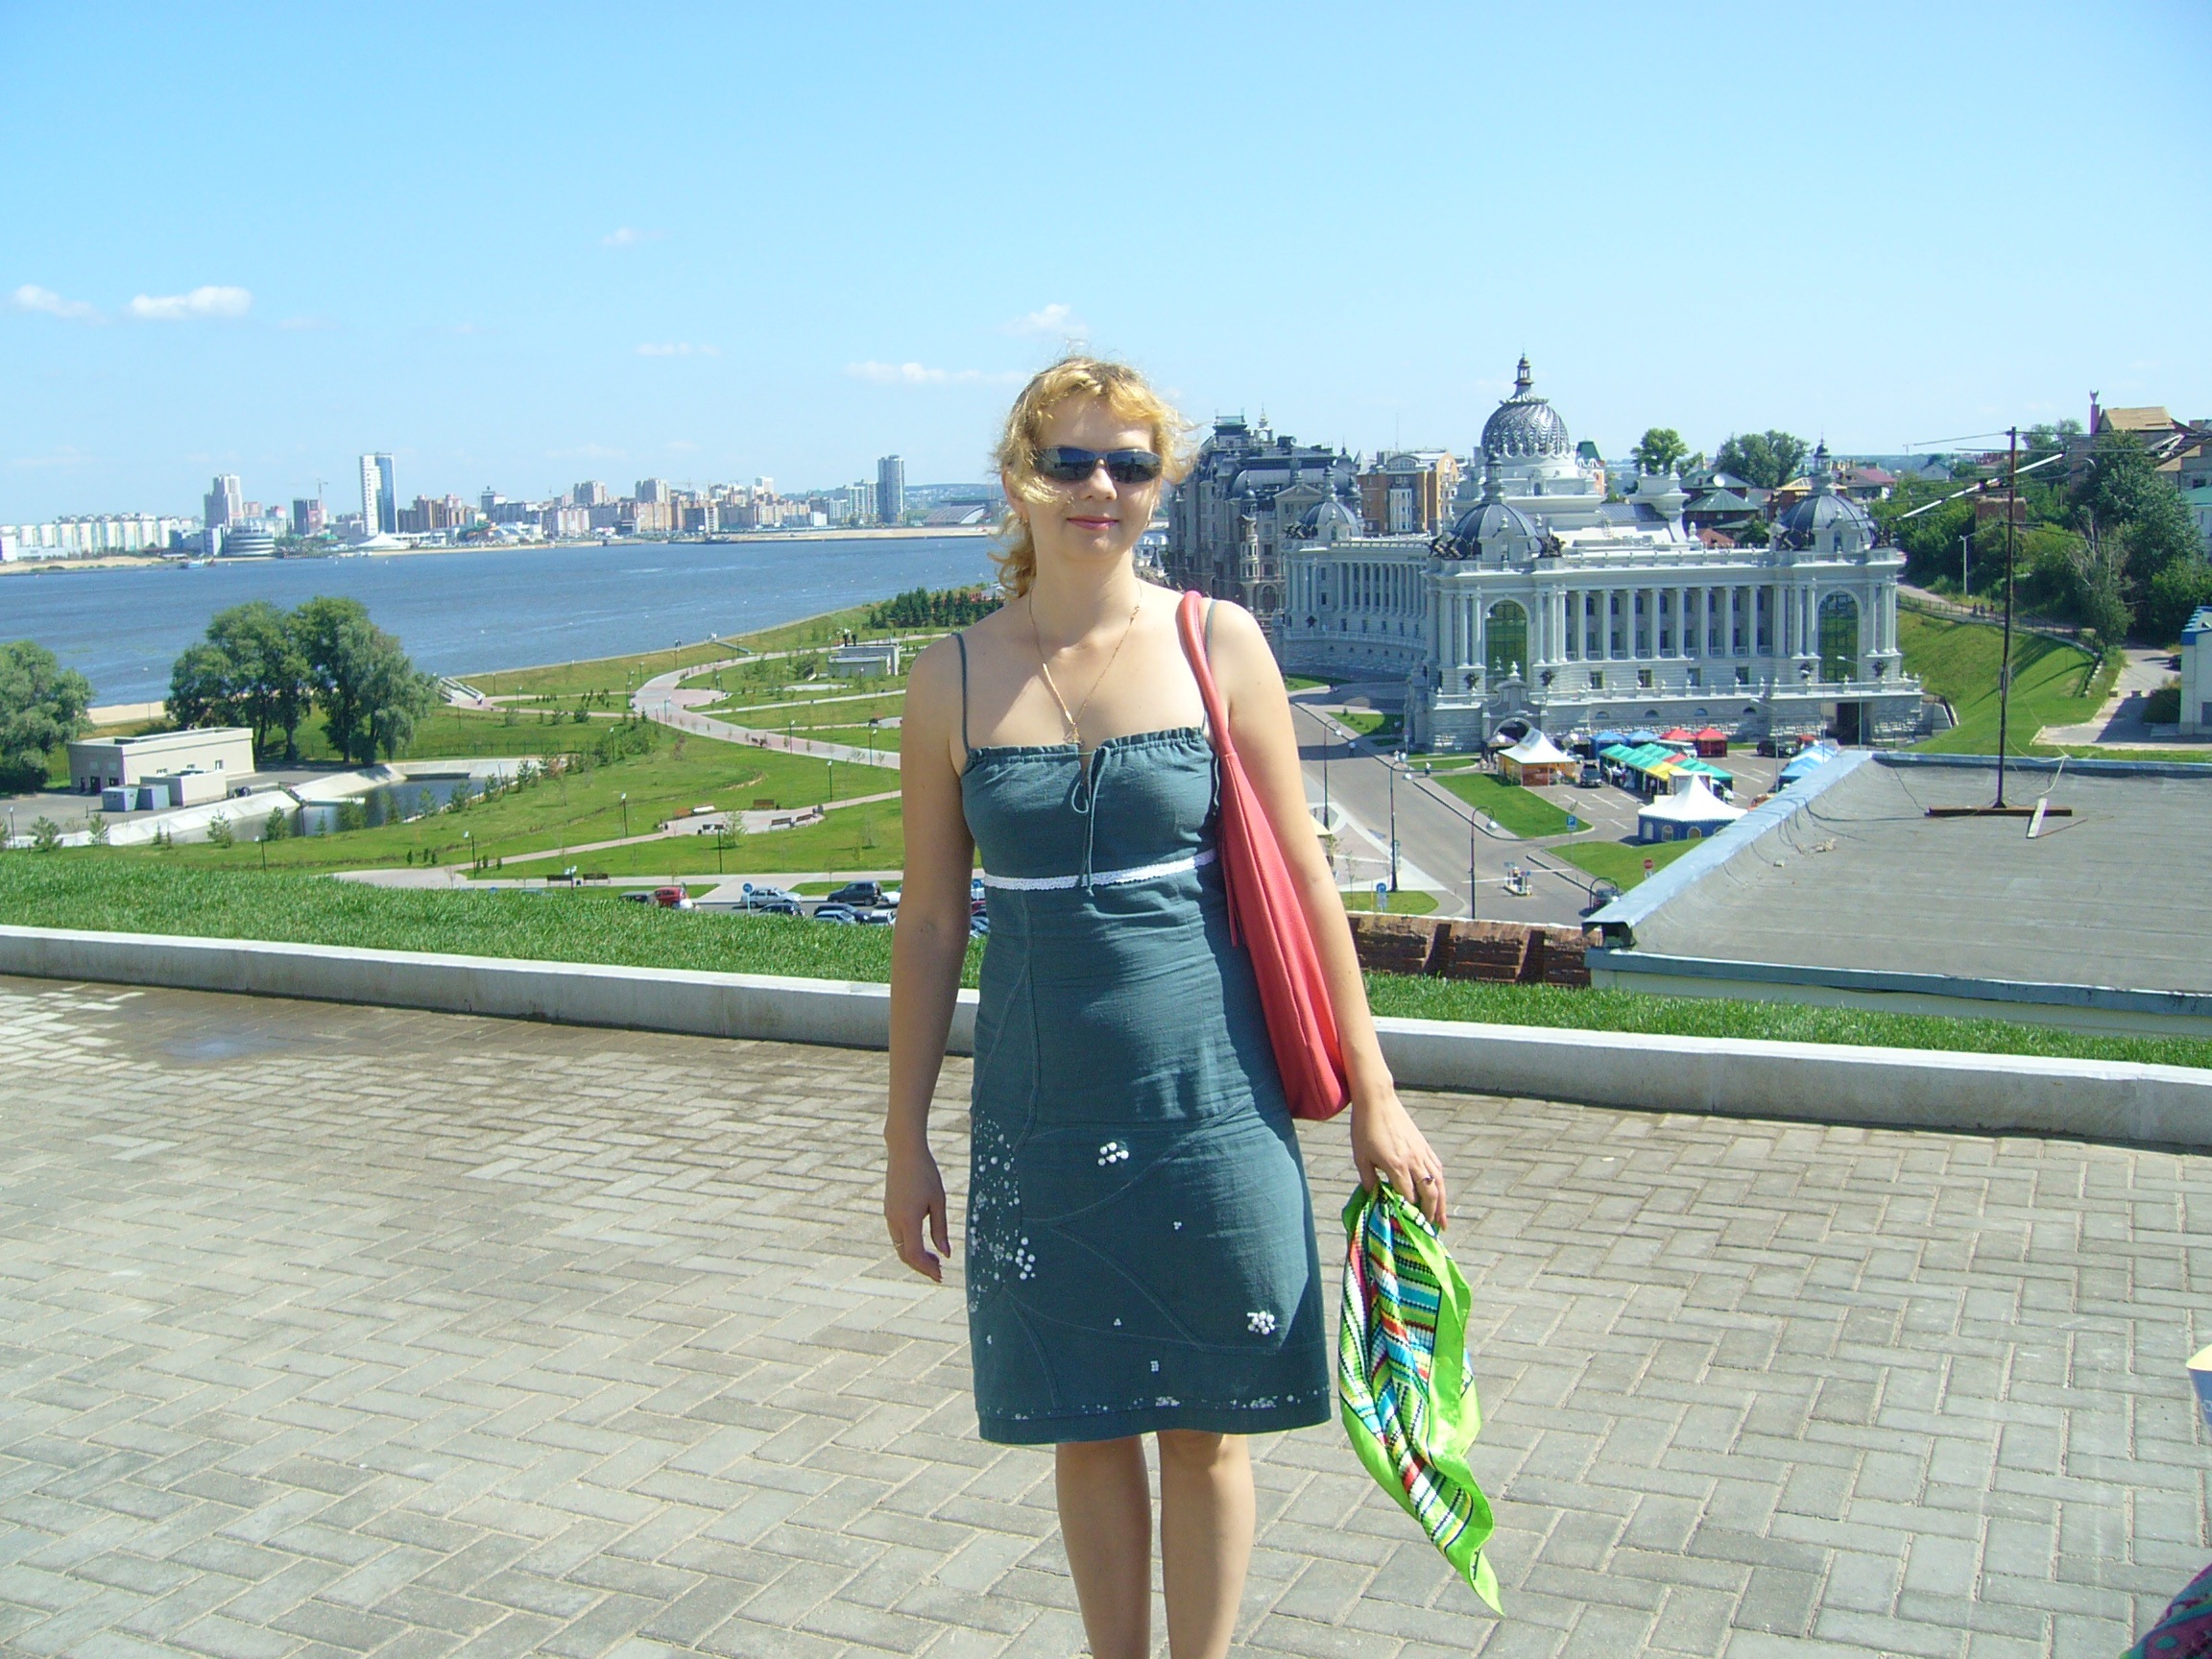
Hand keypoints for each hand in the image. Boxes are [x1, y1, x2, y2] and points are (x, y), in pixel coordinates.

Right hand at [885, 1140, 950, 1280]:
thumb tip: (946, 1254)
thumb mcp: (938, 1201)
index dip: (927, 1268)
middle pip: (904, 1254)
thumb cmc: (926, 1173)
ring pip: (899, 1245)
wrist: (905, 1151)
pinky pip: (897, 1234)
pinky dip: (909, 1244)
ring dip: (915, 1256)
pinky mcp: (889, 1209)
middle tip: (940, 1271)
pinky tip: (923, 1242)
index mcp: (908, 1219)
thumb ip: (941, 1229)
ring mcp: (889, 1215)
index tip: (941, 1275)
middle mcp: (894, 1220)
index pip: (914, 1255)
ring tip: (935, 1259)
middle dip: (921, 1266)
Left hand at [1350, 1091, 1446, 1229]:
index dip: (1409, 1213)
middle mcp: (1412, 1161)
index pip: (1408, 1196)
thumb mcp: (1360, 1156)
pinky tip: (1440, 1191)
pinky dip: (1440, 1183)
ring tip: (1443, 1220)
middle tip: (1432, 1230)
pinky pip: (1437, 1167)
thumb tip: (1374, 1197)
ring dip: (1442, 1203)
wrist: (1377, 1100)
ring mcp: (1421, 1152)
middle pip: (1429, 1193)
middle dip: (1432, 1214)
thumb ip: (1368, 1179)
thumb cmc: (1364, 1128)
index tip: (1409, 1226)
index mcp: (1395, 1165)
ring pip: (1438, 1182)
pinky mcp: (1424, 1145)